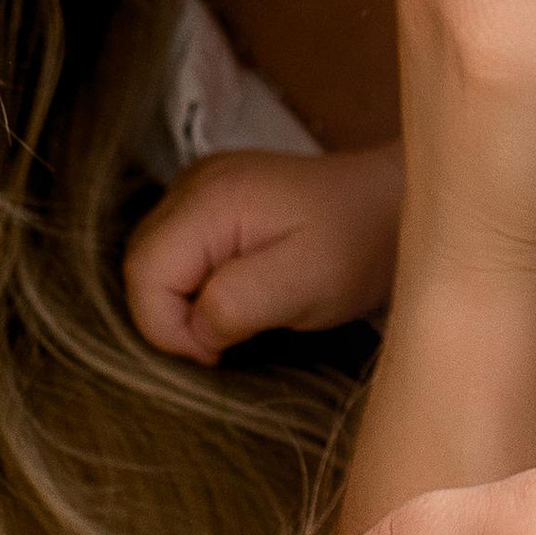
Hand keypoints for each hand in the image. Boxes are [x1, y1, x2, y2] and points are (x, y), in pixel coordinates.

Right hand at [123, 141, 403, 360]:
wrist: (393, 208)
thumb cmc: (357, 246)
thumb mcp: (304, 284)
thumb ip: (236, 303)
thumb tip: (194, 328)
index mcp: (211, 198)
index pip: (144, 272)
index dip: (166, 325)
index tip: (217, 351)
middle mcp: (195, 183)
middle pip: (142, 264)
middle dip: (171, 317)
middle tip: (226, 341)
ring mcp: (201, 187)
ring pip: (155, 261)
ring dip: (182, 303)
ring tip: (236, 320)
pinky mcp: (213, 201)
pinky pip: (177, 252)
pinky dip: (193, 285)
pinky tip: (234, 295)